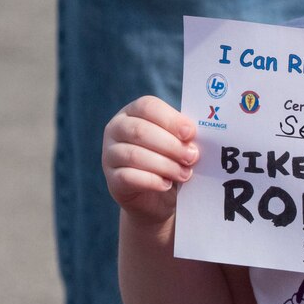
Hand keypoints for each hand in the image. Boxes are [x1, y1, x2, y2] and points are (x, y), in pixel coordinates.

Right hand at [102, 95, 197, 227]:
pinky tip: (166, 184)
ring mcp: (109, 154)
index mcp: (133, 112)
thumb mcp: (176, 143)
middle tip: (192, 157)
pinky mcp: (111, 180)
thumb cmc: (169, 161)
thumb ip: (182, 137)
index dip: (170, 119)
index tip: (190, 133)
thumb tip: (194, 140)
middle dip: (170, 145)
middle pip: (139, 131)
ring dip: (165, 165)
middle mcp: (116, 129)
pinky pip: (128, 177)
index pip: (147, 106)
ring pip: (134, 155)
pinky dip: (151, 181)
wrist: (156, 197)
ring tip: (184, 174)